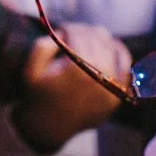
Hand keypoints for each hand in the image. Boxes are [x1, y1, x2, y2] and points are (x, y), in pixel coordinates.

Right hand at [12, 23, 129, 151]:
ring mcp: (110, 87)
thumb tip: (64, 33)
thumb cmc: (39, 96)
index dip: (69, 28)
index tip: (62, 29)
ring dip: (99, 38)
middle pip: (95, 38)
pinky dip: (119, 52)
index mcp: (76, 69)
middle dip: (82, 31)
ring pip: (110, 46)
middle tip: (73, 33)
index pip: (78, 34)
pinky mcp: (117, 95)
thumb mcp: (31, 69)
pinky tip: (110, 46)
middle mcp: (98, 76)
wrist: (50, 127)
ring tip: (88, 38)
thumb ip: (43, 45)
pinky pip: (125, 65)